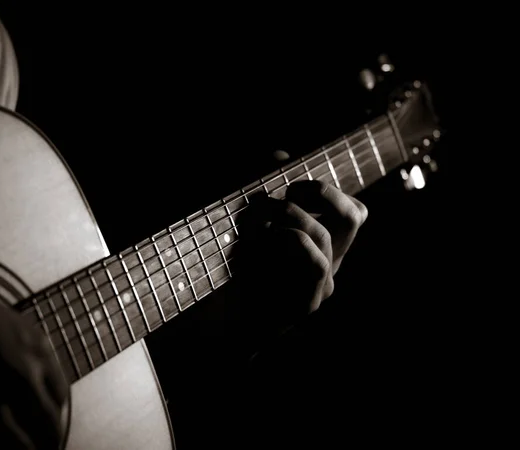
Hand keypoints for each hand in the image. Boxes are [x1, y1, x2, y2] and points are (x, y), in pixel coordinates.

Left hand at [233, 179, 367, 352]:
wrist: (219, 323)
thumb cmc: (235, 271)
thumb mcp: (248, 223)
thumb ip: (265, 189)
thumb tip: (280, 153)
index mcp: (321, 245)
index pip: (352, 210)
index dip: (327, 188)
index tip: (289, 184)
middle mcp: (328, 262)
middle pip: (355, 215)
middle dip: (320, 190)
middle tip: (284, 191)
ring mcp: (321, 285)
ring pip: (325, 233)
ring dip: (286, 212)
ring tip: (252, 214)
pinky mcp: (308, 302)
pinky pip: (315, 261)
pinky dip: (288, 239)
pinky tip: (259, 238)